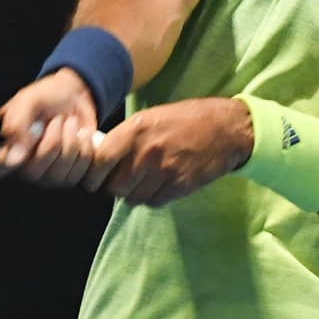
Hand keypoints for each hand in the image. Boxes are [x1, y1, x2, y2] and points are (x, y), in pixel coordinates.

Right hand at [0, 69, 101, 185]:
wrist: (74, 96)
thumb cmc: (46, 97)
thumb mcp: (28, 101)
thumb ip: (16, 125)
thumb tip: (14, 156)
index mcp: (4, 146)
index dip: (7, 162)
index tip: (24, 145)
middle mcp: (23, 166)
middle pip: (33, 173)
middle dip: (52, 141)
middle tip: (55, 121)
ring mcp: (47, 174)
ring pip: (60, 175)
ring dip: (71, 141)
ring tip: (68, 124)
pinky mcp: (70, 175)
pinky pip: (81, 173)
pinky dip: (86, 148)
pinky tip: (81, 136)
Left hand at [82, 97, 252, 205]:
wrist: (226, 129)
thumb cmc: (185, 119)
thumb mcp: (150, 117)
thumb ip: (125, 136)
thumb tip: (100, 154)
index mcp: (136, 129)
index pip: (100, 161)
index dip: (93, 174)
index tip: (93, 179)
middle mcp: (147, 151)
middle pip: (115, 186)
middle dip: (114, 187)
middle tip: (119, 182)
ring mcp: (164, 171)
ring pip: (133, 197)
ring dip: (133, 194)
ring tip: (141, 182)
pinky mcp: (179, 186)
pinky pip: (153, 202)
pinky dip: (151, 198)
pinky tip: (157, 185)